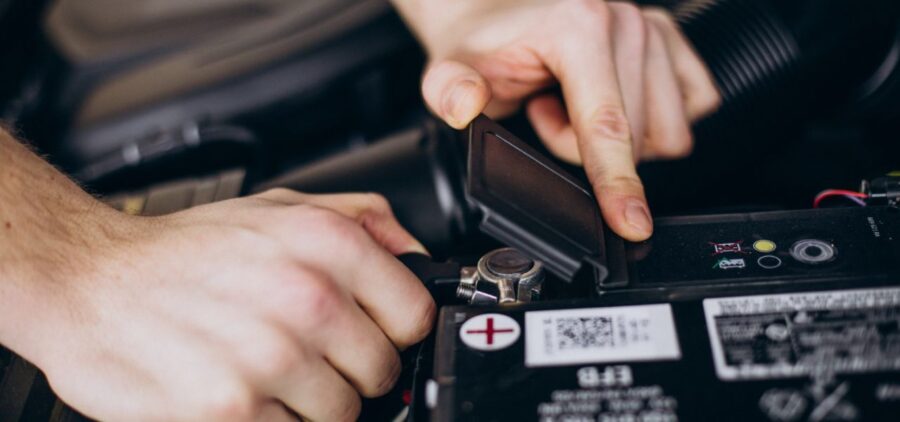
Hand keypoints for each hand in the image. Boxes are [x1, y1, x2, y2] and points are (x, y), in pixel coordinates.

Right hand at [21, 189, 433, 420]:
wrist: (90, 280)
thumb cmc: (185, 250)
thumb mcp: (280, 206)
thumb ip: (364, 222)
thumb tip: (417, 256)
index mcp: (327, 245)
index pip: (416, 315)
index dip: (395, 330)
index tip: (372, 332)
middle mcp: (306, 298)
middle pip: (381, 372)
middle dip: (350, 369)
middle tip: (307, 352)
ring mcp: (271, 358)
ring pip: (341, 413)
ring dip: (310, 401)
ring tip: (268, 369)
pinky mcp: (232, 409)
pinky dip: (271, 420)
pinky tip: (242, 389)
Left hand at [395, 0, 720, 240]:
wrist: (498, 14)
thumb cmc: (484, 45)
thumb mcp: (450, 69)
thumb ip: (449, 90)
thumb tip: (465, 104)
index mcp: (578, 25)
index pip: (606, 125)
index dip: (617, 183)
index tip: (632, 224)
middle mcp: (624, 21)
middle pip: (636, 139)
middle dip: (586, 148)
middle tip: (545, 114)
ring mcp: (654, 28)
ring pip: (667, 132)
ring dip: (617, 137)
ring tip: (571, 106)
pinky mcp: (673, 42)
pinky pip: (691, 109)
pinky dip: (649, 122)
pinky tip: (607, 102)